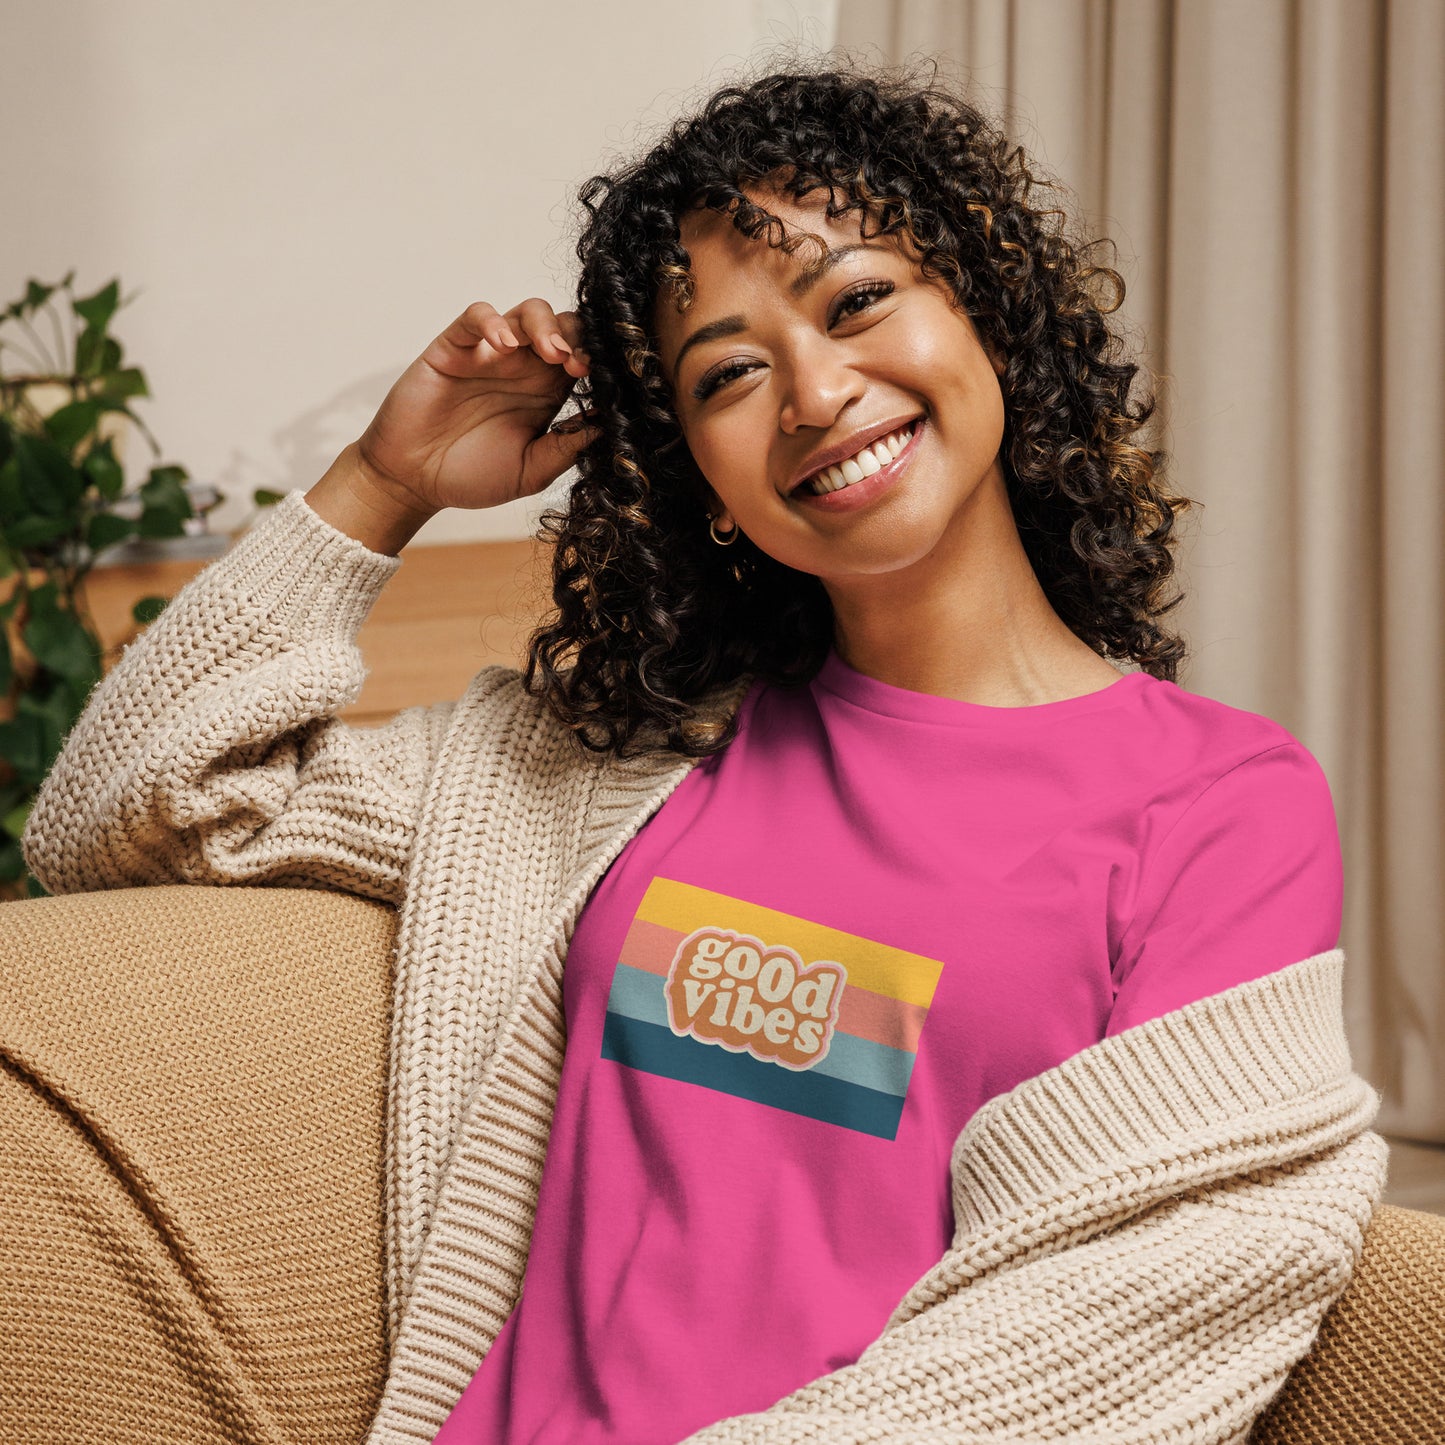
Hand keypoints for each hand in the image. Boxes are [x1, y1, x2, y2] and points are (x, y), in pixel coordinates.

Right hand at [353, 299, 598, 512]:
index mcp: (546, 393)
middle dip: (577, 337)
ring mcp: (489, 354)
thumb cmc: (471, 476)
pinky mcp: (454, 347)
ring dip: (545, 325)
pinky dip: (492, 321)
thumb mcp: (530, 472)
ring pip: (526, 312)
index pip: (582, 358)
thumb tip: (607, 427)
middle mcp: (523, 368)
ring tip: (551, 352)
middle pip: (563, 326)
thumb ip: (565, 449)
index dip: (596, 361)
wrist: (414, 481)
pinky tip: (503, 345)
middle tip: (577, 364)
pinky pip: (475, 316)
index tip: (601, 380)